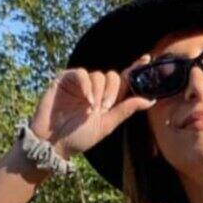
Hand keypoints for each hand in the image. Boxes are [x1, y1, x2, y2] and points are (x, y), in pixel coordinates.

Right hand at [27, 54, 154, 158]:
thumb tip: (150, 100)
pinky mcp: (66, 80)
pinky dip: (87, 85)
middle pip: (113, 76)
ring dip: (99, 92)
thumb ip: (126, 110)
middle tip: (106, 107)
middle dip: (113, 91)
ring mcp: (80, 84)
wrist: (52, 143)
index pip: (124, 81)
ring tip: (91, 109)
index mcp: (107, 100)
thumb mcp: (106, 125)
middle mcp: (95, 89)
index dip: (135, 69)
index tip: (147, 59)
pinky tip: (86, 99)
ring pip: (99, 75)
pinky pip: (81, 73)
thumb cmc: (78, 137)